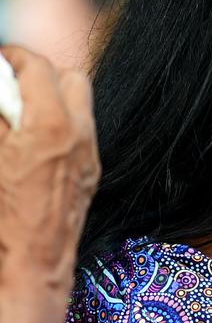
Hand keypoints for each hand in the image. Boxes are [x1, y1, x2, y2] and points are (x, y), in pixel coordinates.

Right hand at [0, 45, 99, 287]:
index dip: (13, 58)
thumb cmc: (3, 216)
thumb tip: (0, 88)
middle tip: (11, 87)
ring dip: (53, 101)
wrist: (34, 264)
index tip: (0, 62)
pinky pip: (81, 134)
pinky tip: (35, 145)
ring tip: (21, 118)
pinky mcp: (91, 175)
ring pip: (81, 106)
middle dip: (41, 75)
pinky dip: (60, 127)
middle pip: (72, 78)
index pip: (38, 67)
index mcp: (51, 125)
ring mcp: (90, 156)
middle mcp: (80, 135)